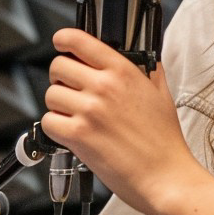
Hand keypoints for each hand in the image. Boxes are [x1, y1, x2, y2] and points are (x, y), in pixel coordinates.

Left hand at [41, 28, 204, 214]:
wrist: (165, 175)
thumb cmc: (164, 140)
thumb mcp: (161, 93)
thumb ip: (148, 70)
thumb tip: (141, 58)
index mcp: (123, 71)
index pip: (79, 41)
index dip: (64, 39)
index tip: (61, 42)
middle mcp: (103, 87)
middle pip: (58, 66)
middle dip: (60, 77)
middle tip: (71, 89)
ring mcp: (89, 111)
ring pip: (50, 95)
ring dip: (58, 105)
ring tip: (75, 115)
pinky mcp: (78, 136)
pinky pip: (48, 122)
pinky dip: (56, 128)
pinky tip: (72, 132)